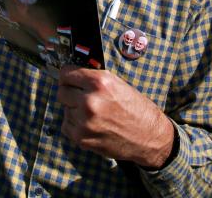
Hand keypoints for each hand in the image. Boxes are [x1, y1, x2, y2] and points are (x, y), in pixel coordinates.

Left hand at [57, 66, 175, 167]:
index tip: (70, 79)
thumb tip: (72, 76)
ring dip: (74, 110)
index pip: (66, 74)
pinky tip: (91, 124)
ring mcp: (84, 121)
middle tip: (81, 97)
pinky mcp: (82, 138)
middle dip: (70, 93)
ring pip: (65, 109)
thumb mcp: (117, 84)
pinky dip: (75, 124)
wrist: (149, 137)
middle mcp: (89, 100)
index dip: (68, 76)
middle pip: (62, 92)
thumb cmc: (136, 108)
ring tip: (93, 113)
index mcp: (99, 82)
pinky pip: (67, 125)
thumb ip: (94, 79)